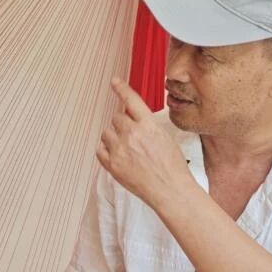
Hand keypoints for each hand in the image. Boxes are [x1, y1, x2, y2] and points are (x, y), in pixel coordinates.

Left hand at [97, 78, 194, 207]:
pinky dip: (106, 151)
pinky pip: (100, 149)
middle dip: (122, 125)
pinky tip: (118, 157)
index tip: (114, 82)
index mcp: (148, 125)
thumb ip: (148, 126)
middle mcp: (132, 134)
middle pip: (116, 118)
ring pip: (106, 133)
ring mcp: (120, 149)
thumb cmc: (172, 166)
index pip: (132, 101)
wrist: (169, 190)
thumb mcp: (165, 137)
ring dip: (114, 137)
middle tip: (132, 137)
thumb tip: (135, 119)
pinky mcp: (112, 164)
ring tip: (127, 150)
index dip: (121, 89)